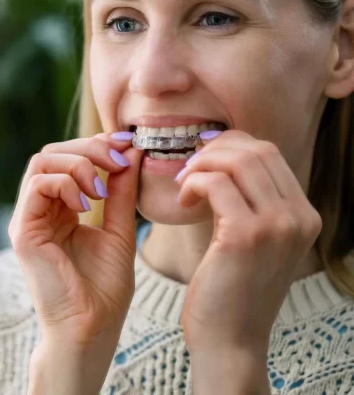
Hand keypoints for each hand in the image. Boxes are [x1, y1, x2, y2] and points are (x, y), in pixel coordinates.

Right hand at [8, 134, 141, 393]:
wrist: (93, 327)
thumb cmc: (105, 286)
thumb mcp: (120, 227)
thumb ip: (122, 190)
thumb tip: (131, 152)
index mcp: (60, 208)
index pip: (68, 158)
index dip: (97, 144)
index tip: (126, 144)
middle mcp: (40, 210)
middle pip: (52, 153)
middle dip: (89, 149)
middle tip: (118, 161)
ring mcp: (28, 219)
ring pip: (42, 162)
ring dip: (78, 164)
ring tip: (102, 189)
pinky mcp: (23, 232)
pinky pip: (37, 186)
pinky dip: (66, 184)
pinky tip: (88, 204)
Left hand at [175, 130, 321, 391]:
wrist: (230, 340)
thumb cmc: (233, 288)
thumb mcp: (256, 240)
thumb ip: (252, 201)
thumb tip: (224, 156)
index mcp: (303, 215)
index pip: (270, 154)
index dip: (231, 146)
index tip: (205, 159)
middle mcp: (299, 217)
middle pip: (256, 150)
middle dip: (214, 150)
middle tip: (190, 169)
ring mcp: (277, 226)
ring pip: (237, 161)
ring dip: (201, 164)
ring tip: (184, 184)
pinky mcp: (246, 236)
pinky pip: (215, 184)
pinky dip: (193, 183)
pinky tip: (183, 201)